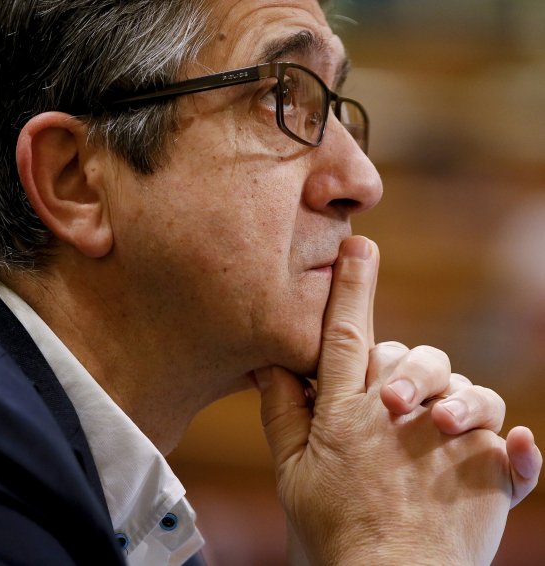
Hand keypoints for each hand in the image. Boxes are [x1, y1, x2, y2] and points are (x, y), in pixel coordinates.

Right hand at [255, 236, 541, 564]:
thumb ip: (281, 411)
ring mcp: (446, 444)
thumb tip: (263, 361)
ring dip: (458, 398)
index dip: (351, 288)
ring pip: (464, 388)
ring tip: (443, 428)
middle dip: (407, 363)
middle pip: (409, 356)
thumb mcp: (292, 474)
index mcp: (345, 413)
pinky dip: (518, 449)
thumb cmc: (332, 534)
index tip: (360, 246)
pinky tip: (518, 447)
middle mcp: (396, 418)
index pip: (345, 335)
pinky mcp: (488, 474)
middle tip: (394, 399)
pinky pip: (511, 447)